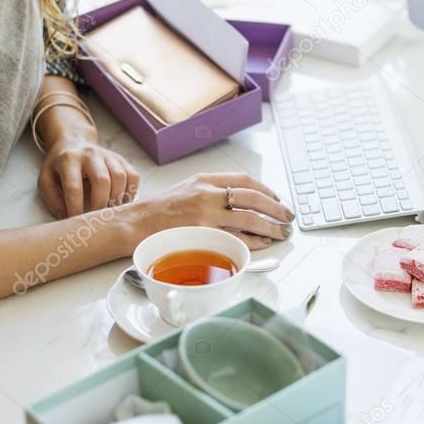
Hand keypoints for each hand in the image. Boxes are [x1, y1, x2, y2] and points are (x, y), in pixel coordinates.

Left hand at [38, 135, 140, 217]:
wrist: (74, 142)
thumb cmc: (59, 167)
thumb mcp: (46, 180)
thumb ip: (53, 199)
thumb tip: (68, 217)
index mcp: (68, 160)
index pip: (74, 187)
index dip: (76, 208)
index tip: (77, 222)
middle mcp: (90, 154)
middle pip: (102, 180)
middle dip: (100, 204)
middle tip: (97, 219)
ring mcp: (108, 155)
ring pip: (120, 177)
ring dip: (117, 199)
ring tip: (110, 212)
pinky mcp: (121, 159)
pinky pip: (133, 176)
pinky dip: (130, 192)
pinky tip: (121, 202)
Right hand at [137, 173, 294, 249]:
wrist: (135, 224)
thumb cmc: (160, 210)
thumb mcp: (188, 189)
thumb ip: (213, 191)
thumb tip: (243, 201)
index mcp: (205, 180)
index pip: (245, 180)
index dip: (266, 190)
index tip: (276, 199)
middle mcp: (207, 194)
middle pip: (253, 198)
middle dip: (276, 208)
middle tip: (288, 216)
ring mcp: (205, 215)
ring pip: (249, 218)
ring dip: (270, 226)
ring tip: (282, 232)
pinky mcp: (203, 234)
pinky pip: (236, 238)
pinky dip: (253, 241)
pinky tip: (263, 243)